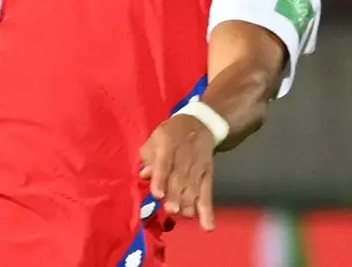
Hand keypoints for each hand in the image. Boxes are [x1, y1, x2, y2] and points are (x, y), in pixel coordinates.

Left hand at [139, 114, 216, 230]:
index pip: (163, 163)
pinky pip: (207, 194)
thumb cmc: (170, 133)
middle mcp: (184, 158)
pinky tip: (207, 227)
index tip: (158, 195)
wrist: (200, 125)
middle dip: (176, 196)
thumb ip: (148, 156)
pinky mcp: (208, 176)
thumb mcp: (155, 137)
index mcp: (167, 145)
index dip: (161, 179)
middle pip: (180, 179)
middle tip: (172, 210)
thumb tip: (144, 175)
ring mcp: (197, 168)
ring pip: (193, 189)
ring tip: (184, 215)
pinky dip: (207, 211)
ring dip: (189, 204)